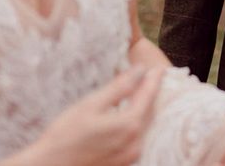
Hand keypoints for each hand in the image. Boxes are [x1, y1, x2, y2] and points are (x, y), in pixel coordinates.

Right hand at [7, 64, 163, 165]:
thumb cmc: (65, 135)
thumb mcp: (91, 104)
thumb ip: (119, 87)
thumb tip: (140, 70)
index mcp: (129, 125)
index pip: (148, 96)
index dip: (153, 80)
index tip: (159, 68)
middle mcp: (135, 142)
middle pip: (149, 111)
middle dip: (151, 92)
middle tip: (153, 76)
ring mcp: (130, 156)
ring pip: (145, 125)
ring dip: (146, 107)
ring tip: (145, 91)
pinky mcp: (123, 163)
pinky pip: (138, 137)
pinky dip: (138, 122)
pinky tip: (133, 114)